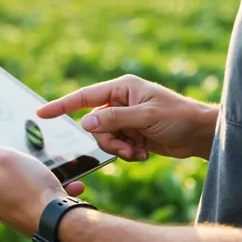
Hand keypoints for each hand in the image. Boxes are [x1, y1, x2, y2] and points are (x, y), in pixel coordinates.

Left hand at [0, 126, 84, 236]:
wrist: (59, 222)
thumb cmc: (31, 188)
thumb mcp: (4, 159)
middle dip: (10, 156)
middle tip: (27, 148)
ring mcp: (7, 209)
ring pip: (17, 180)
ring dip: (34, 171)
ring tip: (52, 164)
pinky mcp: (25, 214)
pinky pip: (34, 194)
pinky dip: (46, 186)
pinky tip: (64, 183)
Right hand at [37, 75, 217, 160]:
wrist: (200, 134)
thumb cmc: (178, 117)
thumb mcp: (145, 117)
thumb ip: (114, 119)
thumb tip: (86, 123)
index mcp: (122, 88)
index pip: (84, 96)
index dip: (61, 105)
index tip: (41, 113)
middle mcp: (121, 102)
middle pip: (95, 124)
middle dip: (108, 139)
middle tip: (127, 147)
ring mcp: (126, 119)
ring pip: (105, 138)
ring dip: (119, 149)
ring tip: (138, 151)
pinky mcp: (132, 134)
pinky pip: (117, 146)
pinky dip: (128, 153)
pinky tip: (144, 154)